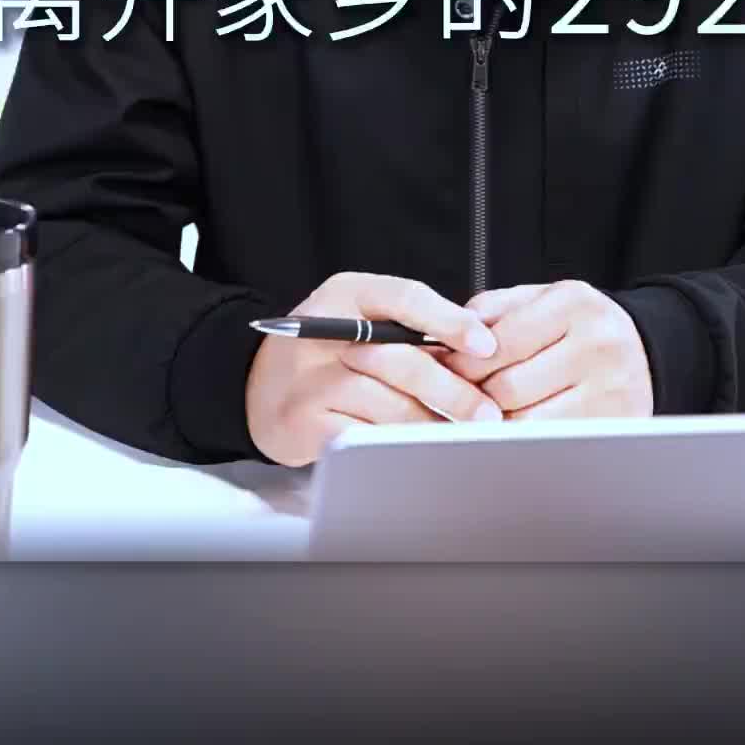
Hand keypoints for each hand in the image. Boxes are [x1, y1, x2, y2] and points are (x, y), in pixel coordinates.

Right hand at [245, 271, 502, 466]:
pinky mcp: (304, 423)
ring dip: (432, 425)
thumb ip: (407, 324)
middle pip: (404, 361)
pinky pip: (365, 438)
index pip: (406, 297)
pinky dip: (396, 447)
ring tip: (462, 437)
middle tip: (489, 412)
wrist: (255, 384)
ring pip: (390, 406)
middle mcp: (326, 331)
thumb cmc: (325, 350)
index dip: (451, 321)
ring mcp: (312, 380)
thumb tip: (477, 347)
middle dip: (454, 391)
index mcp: (346, 293)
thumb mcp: (359, 314)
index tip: (487, 345)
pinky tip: (419, 452)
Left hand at [438, 280, 653, 420]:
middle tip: (456, 398)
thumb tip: (441, 336)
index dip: (463, 361)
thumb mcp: (541, 299)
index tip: (443, 370)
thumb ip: (492, 310)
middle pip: (509, 387)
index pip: (501, 342)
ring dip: (496, 424)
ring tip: (482, 415)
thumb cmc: (581, 326)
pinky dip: (524, 441)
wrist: (645, 350)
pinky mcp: (614, 428)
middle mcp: (598, 345)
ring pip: (526, 422)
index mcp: (574, 305)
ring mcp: (611, 391)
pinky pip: (550, 444)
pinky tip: (513, 431)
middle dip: (474, 396)